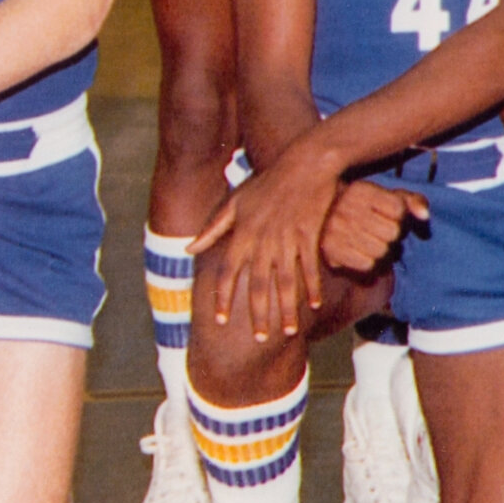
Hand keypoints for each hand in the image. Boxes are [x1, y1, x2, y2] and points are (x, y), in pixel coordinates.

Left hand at [196, 144, 340, 342]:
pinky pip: (309, 269)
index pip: (228, 272)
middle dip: (258, 314)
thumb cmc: (267, 182)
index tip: (220, 321)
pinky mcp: (309, 236)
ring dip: (287, 309)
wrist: (304, 163)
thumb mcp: (235, 201)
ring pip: (285, 283)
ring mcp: (288, 240)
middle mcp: (263, 241)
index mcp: (243, 234)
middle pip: (259, 285)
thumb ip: (213, 228)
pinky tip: (313, 305)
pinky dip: (311, 288)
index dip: (223, 297)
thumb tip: (189, 248)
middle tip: (258, 339)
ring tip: (288, 332)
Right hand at [318, 179, 419, 274]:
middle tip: (382, 235)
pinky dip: (372, 265)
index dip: (401, 219)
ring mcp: (335, 229)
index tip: (390, 218)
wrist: (333, 234)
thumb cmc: (371, 215)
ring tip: (374, 245)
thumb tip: (424, 215)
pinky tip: (364, 256)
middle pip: (392, 232)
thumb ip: (413, 201)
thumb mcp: (391, 200)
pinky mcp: (331, 251)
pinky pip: (368, 265)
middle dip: (393, 237)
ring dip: (384, 253)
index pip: (399, 209)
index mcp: (360, 190)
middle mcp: (345, 207)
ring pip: (382, 251)